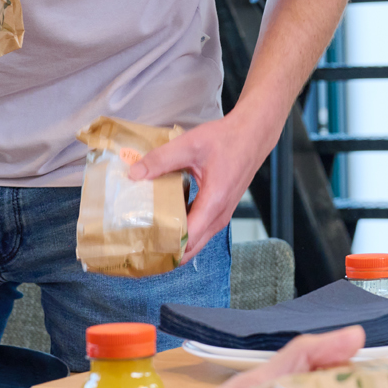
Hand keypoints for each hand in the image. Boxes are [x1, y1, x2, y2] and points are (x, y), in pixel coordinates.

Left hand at [125, 109, 277, 261]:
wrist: (253, 135)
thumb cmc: (227, 139)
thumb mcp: (190, 145)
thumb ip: (161, 159)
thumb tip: (134, 174)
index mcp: (214, 202)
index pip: (188, 239)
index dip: (164, 246)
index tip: (142, 246)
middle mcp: (220, 216)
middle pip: (191, 248)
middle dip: (166, 251)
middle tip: (139, 247)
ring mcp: (222, 215)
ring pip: (196, 241)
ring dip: (174, 242)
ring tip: (147, 237)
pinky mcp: (220, 211)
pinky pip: (200, 230)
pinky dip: (183, 231)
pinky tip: (164, 221)